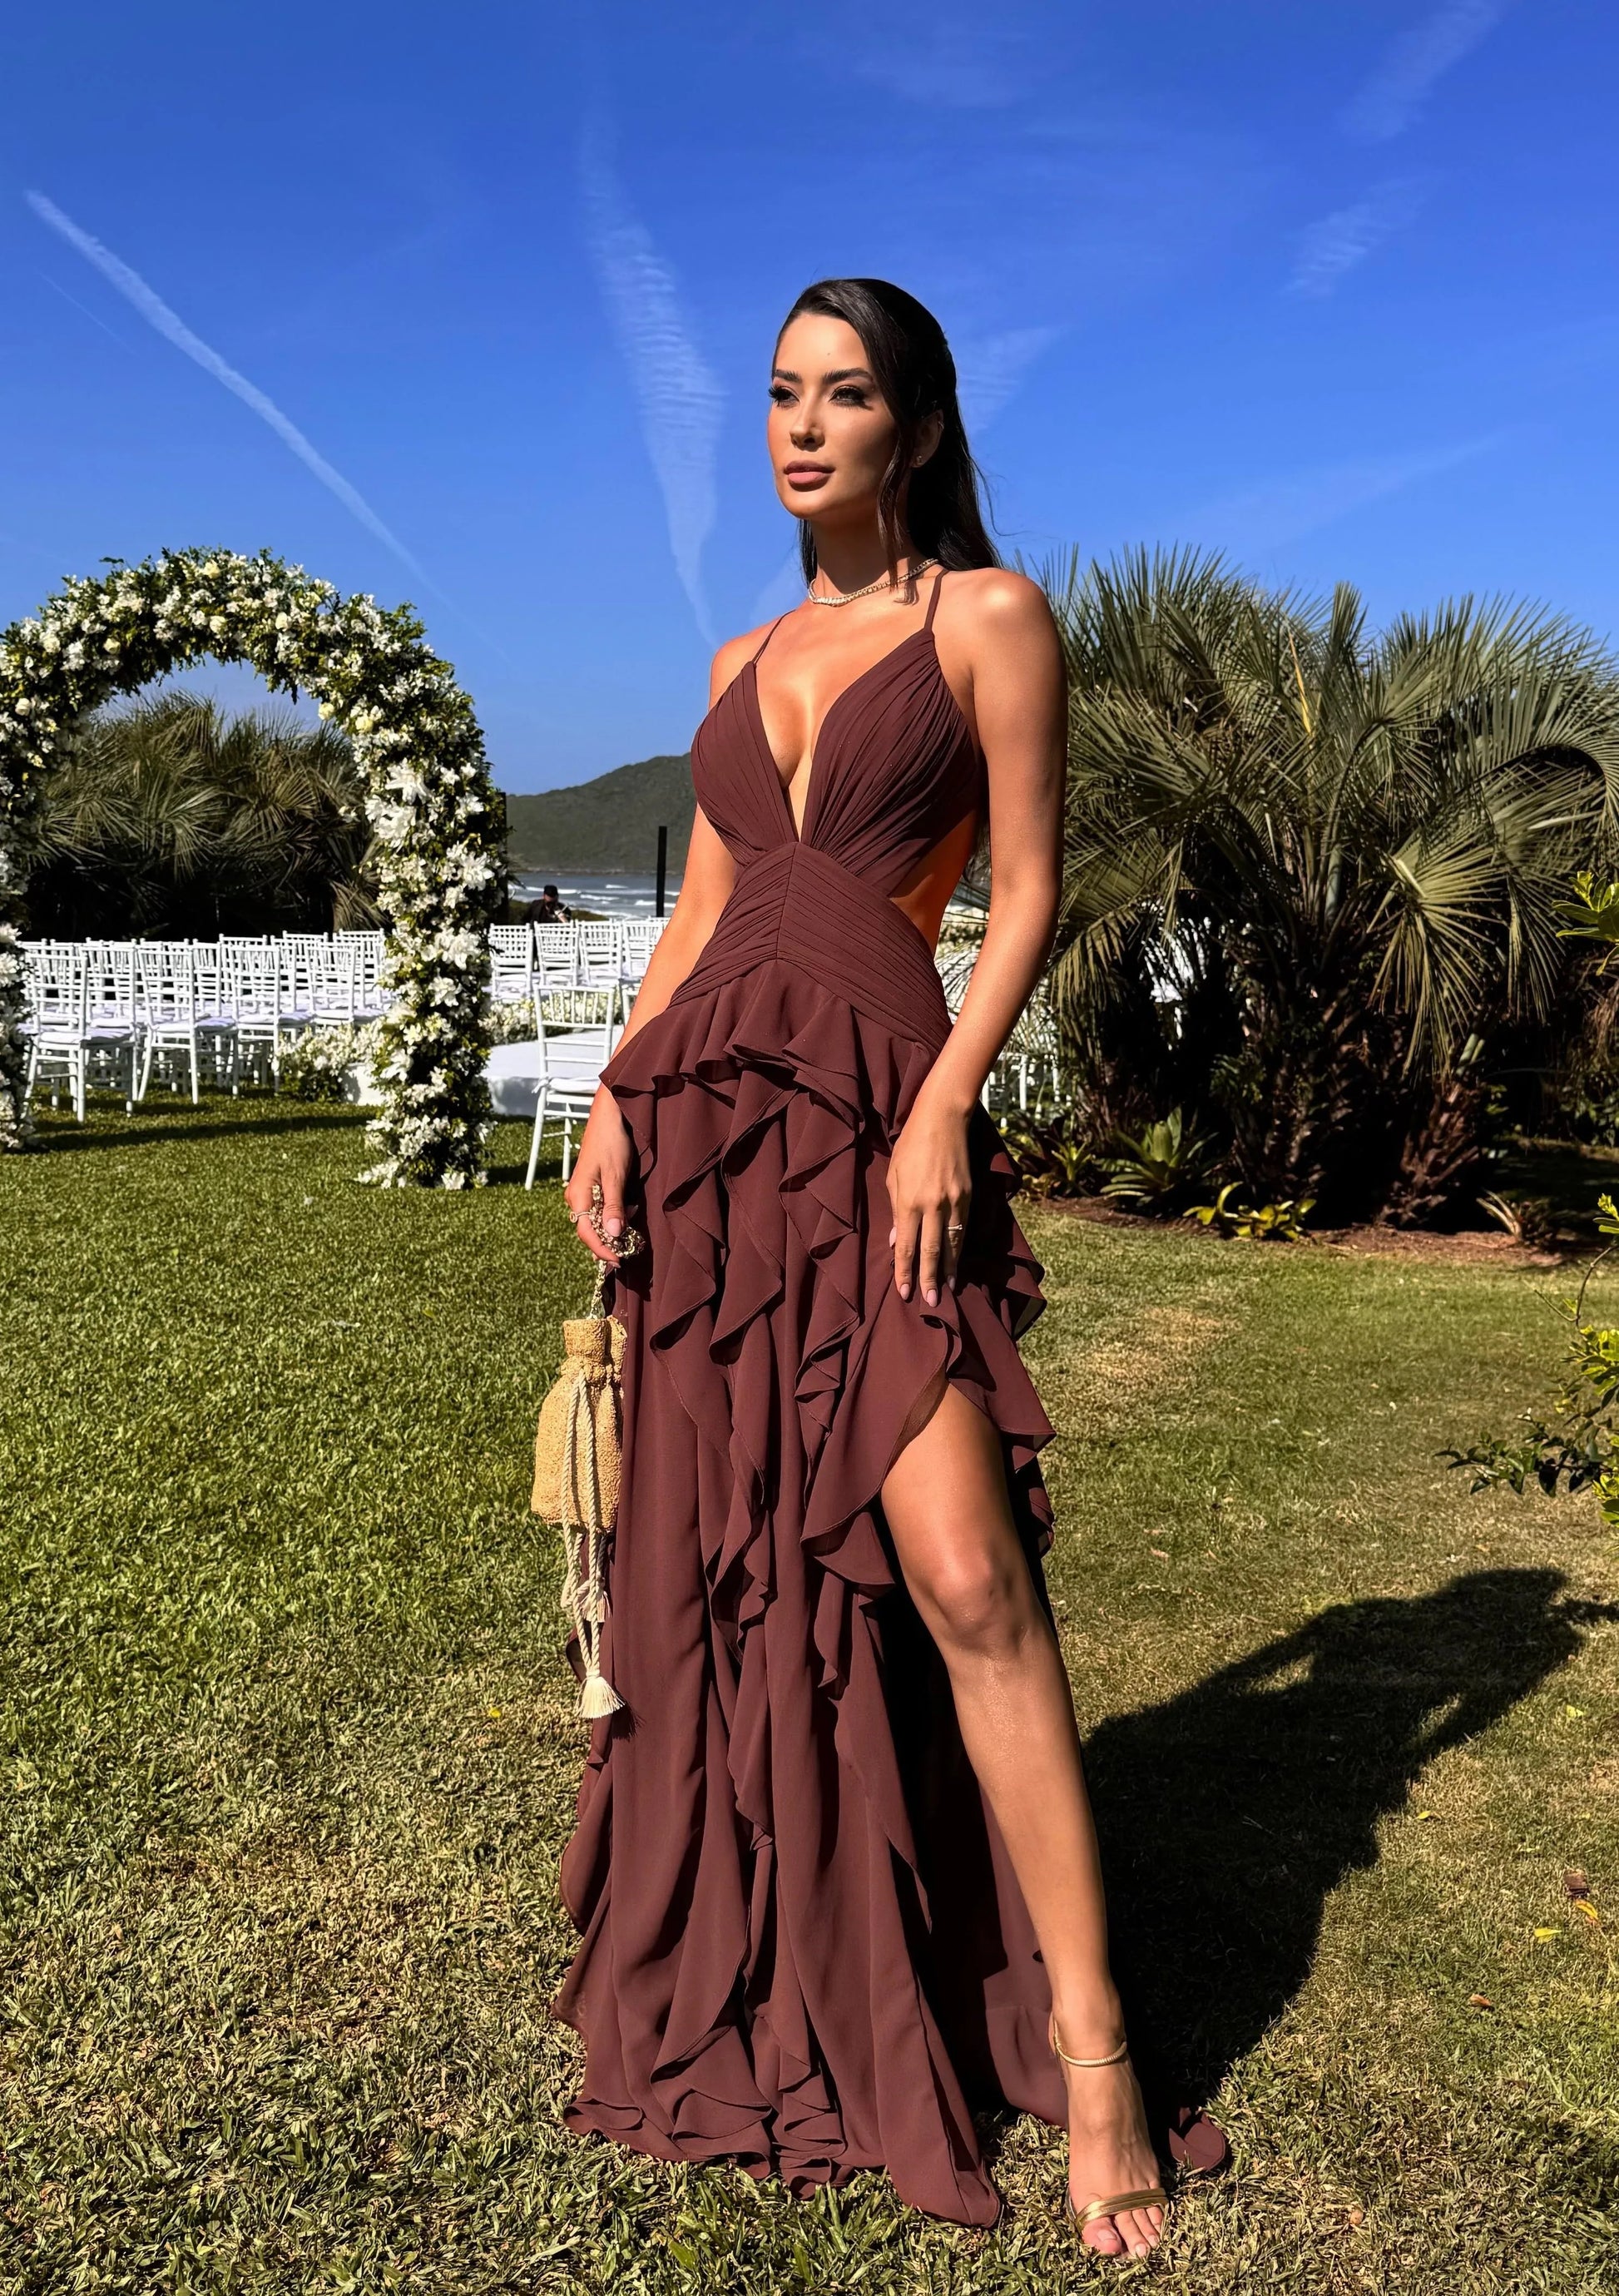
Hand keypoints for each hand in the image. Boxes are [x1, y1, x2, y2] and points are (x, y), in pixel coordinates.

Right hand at [564, 1087, 634, 1265]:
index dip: (602, 1250)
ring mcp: (582, 1192)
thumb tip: (613, 1234)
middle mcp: (576, 1197)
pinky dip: (612, 1218)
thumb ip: (614, 1206)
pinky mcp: (590, 1187)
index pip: (587, 1233)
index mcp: (578, 1195)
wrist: (609, 1117)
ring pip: (594, 1221)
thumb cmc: (612, 1143)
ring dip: (611, 1231)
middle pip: (589, 1230)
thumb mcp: (616, 1176)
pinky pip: (598, 1210)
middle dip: (608, 1243)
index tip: (619, 1261)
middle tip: (628, 1254)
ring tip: (630, 1239)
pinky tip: (627, 1217)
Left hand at [887, 1096, 971, 1305]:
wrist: (943, 1119)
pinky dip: (960, 1248)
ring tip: (949, 1288)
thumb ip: (895, 1212)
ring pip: (953, 1243)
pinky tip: (958, 1260)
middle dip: (930, 1279)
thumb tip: (895, 1242)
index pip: (906, 1246)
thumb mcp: (894, 1176)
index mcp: (909, 1202)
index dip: (905, 1272)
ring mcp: (955, 1201)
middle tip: (932, 1302)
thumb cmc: (911, 1145)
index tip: (904, 1292)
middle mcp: (933, 1205)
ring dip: (950, 1269)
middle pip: (931, 1251)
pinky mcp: (969, 1195)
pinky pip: (964, 1228)